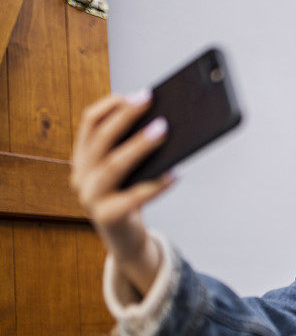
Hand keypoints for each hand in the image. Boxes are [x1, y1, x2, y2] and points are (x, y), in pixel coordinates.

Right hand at [69, 90, 175, 293]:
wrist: (126, 240)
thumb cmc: (130, 197)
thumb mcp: (129, 170)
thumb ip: (135, 149)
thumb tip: (164, 121)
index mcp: (83, 158)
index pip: (89, 123)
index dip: (111, 105)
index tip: (137, 94)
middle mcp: (81, 176)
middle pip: (101, 140)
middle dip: (125, 117)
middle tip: (151, 101)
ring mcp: (91, 198)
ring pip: (114, 165)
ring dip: (139, 145)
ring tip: (164, 130)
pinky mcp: (108, 217)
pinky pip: (134, 198)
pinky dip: (155, 185)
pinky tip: (174, 175)